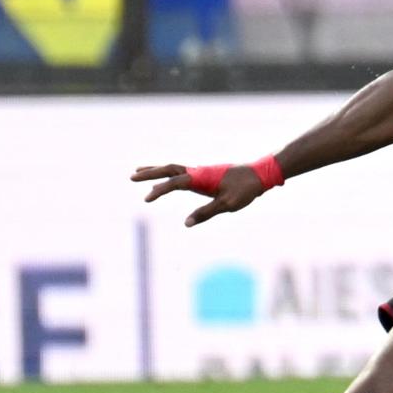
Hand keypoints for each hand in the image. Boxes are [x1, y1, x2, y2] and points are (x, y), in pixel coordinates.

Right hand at [132, 163, 269, 226]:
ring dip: (157, 170)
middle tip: (131, 176)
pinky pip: (182, 173)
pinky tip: (166, 179)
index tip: (146, 198)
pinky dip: (169, 174)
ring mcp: (202, 172)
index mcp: (201, 178)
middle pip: (169, 169)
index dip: (159, 190)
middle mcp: (199, 172)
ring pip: (175, 169)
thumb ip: (206, 213)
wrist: (261, 175)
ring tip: (139, 172)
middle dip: (150, 172)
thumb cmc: (245, 190)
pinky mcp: (206, 175)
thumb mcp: (227, 204)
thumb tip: (186, 223)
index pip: (175, 182)